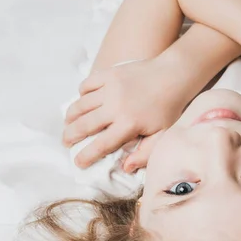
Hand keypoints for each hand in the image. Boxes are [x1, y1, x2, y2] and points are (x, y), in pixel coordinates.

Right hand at [62, 59, 187, 167]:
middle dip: (70, 137)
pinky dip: (81, 94)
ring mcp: (110, 88)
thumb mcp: (163, 134)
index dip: (86, 156)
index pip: (100, 145)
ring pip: (80, 105)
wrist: (174, 75)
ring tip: (69, 125)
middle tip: (67, 143)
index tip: (78, 162)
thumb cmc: (170, 108)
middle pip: (84, 125)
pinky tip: (83, 102)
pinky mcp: (109, 73)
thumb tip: (125, 167)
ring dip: (71, 117)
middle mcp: (116, 106)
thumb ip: (145, 153)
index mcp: (129, 124)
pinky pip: (87, 85)